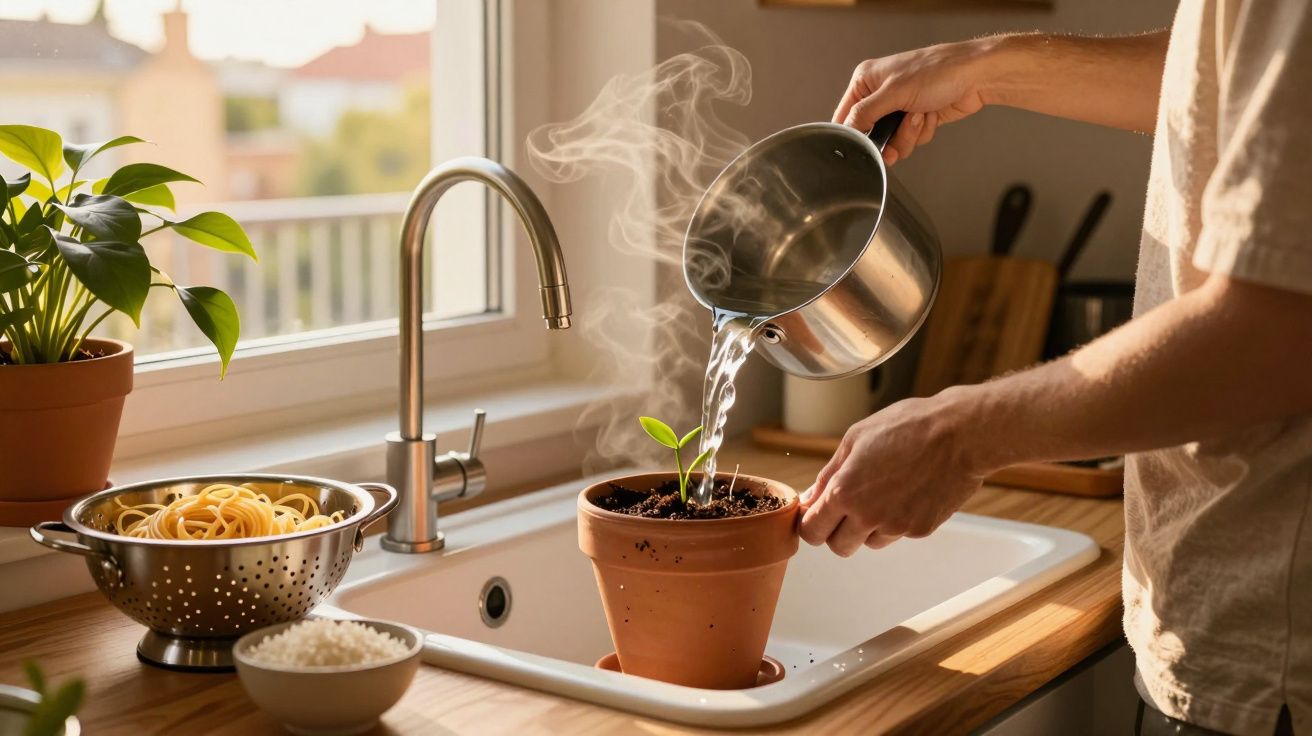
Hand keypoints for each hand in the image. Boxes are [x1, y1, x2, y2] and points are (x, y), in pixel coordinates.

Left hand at [798, 392, 986, 555]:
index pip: (812, 531)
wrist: (959, 434)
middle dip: (837, 532)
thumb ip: (828, 474)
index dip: (811, 523)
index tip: (816, 514)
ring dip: (868, 527)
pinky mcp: (920, 530)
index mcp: (845, 492)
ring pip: (869, 542)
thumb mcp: (855, 439)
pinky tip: (907, 493)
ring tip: (884, 492)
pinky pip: (897, 534)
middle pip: (838, 547)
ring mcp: (896, 526)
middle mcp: (868, 516)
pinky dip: (896, 521)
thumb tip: (810, 498)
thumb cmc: (907, 426)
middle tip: (847, 508)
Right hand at [834, 39, 997, 164]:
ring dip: (908, 135)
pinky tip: (931, 114)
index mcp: (867, 80)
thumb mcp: (894, 92)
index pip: (845, 115)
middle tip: (894, 144)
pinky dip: (922, 132)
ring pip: (892, 141)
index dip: (853, 133)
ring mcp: (900, 107)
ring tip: (920, 115)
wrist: (976, 76)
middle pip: (871, 133)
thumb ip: (865, 113)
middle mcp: (881, 93)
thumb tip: (847, 129)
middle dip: (888, 138)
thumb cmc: (940, 71)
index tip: (864, 145)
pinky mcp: (917, 119)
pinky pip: (911, 140)